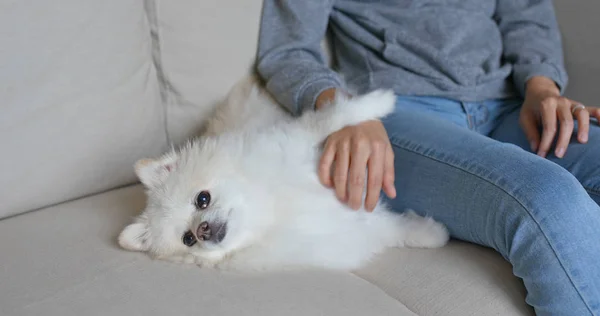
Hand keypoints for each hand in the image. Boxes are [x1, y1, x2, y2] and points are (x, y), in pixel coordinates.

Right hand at [314, 88, 396, 211]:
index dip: (372, 197)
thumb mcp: (386, 149)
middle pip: (356, 179)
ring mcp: (343, 143)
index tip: (369, 208)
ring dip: (340, 191)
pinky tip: (330, 186)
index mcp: (377, 147)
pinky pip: (325, 164)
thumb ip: (388, 172)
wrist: (356, 109)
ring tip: (344, 199)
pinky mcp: (330, 142)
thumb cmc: (373, 134)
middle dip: (355, 198)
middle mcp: (360, 145)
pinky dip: (325, 177)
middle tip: (354, 207)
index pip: (375, 179)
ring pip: (339, 174)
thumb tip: (391, 194)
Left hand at [519, 76, 598, 157]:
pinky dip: (599, 116)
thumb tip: (537, 149)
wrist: (540, 92)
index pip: (549, 126)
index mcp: (547, 104)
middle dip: (563, 140)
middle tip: (559, 155)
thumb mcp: (525, 118)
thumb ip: (531, 133)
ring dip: (583, 128)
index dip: (546, 142)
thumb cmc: (532, 109)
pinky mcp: (580, 106)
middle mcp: (562, 102)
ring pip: (582, 114)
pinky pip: (593, 110)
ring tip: (582, 141)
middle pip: (566, 122)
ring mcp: (573, 103)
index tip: (542, 155)